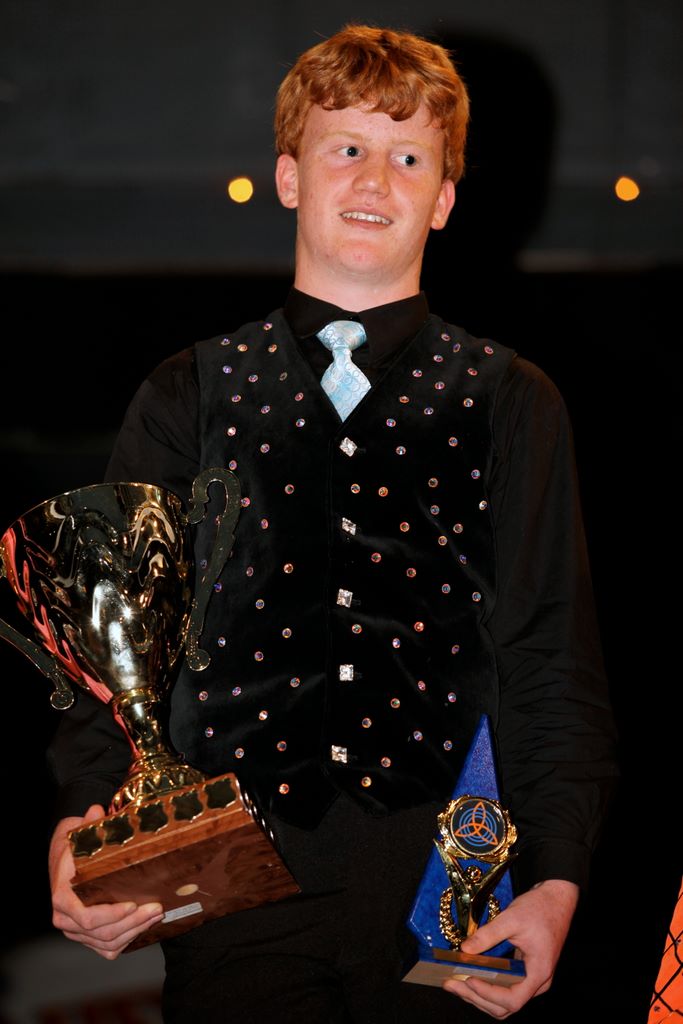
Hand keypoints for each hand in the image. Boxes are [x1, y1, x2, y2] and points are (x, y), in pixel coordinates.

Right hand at [49, 803, 163, 958]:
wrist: (64, 857)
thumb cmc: (73, 846)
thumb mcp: (78, 832)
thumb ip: (88, 823)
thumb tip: (96, 811)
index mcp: (63, 897)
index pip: (87, 917)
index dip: (112, 915)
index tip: (134, 904)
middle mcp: (65, 918)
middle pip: (102, 932)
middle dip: (133, 922)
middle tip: (157, 908)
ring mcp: (75, 930)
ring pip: (107, 943)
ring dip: (134, 931)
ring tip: (156, 914)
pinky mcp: (86, 936)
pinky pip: (107, 948)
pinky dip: (126, 941)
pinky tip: (143, 926)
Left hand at [442, 878, 578, 1017]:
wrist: (556, 899)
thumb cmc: (539, 908)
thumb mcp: (512, 918)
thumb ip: (488, 935)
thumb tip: (464, 949)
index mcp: (539, 973)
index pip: (512, 1000)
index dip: (488, 994)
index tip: (469, 979)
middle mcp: (537, 983)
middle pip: (505, 1007)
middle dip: (476, 998)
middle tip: (450, 984)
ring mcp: (532, 980)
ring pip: (503, 1003)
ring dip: (478, 997)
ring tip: (454, 983)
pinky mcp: (525, 974)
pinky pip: (505, 990)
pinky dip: (486, 989)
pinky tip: (468, 978)